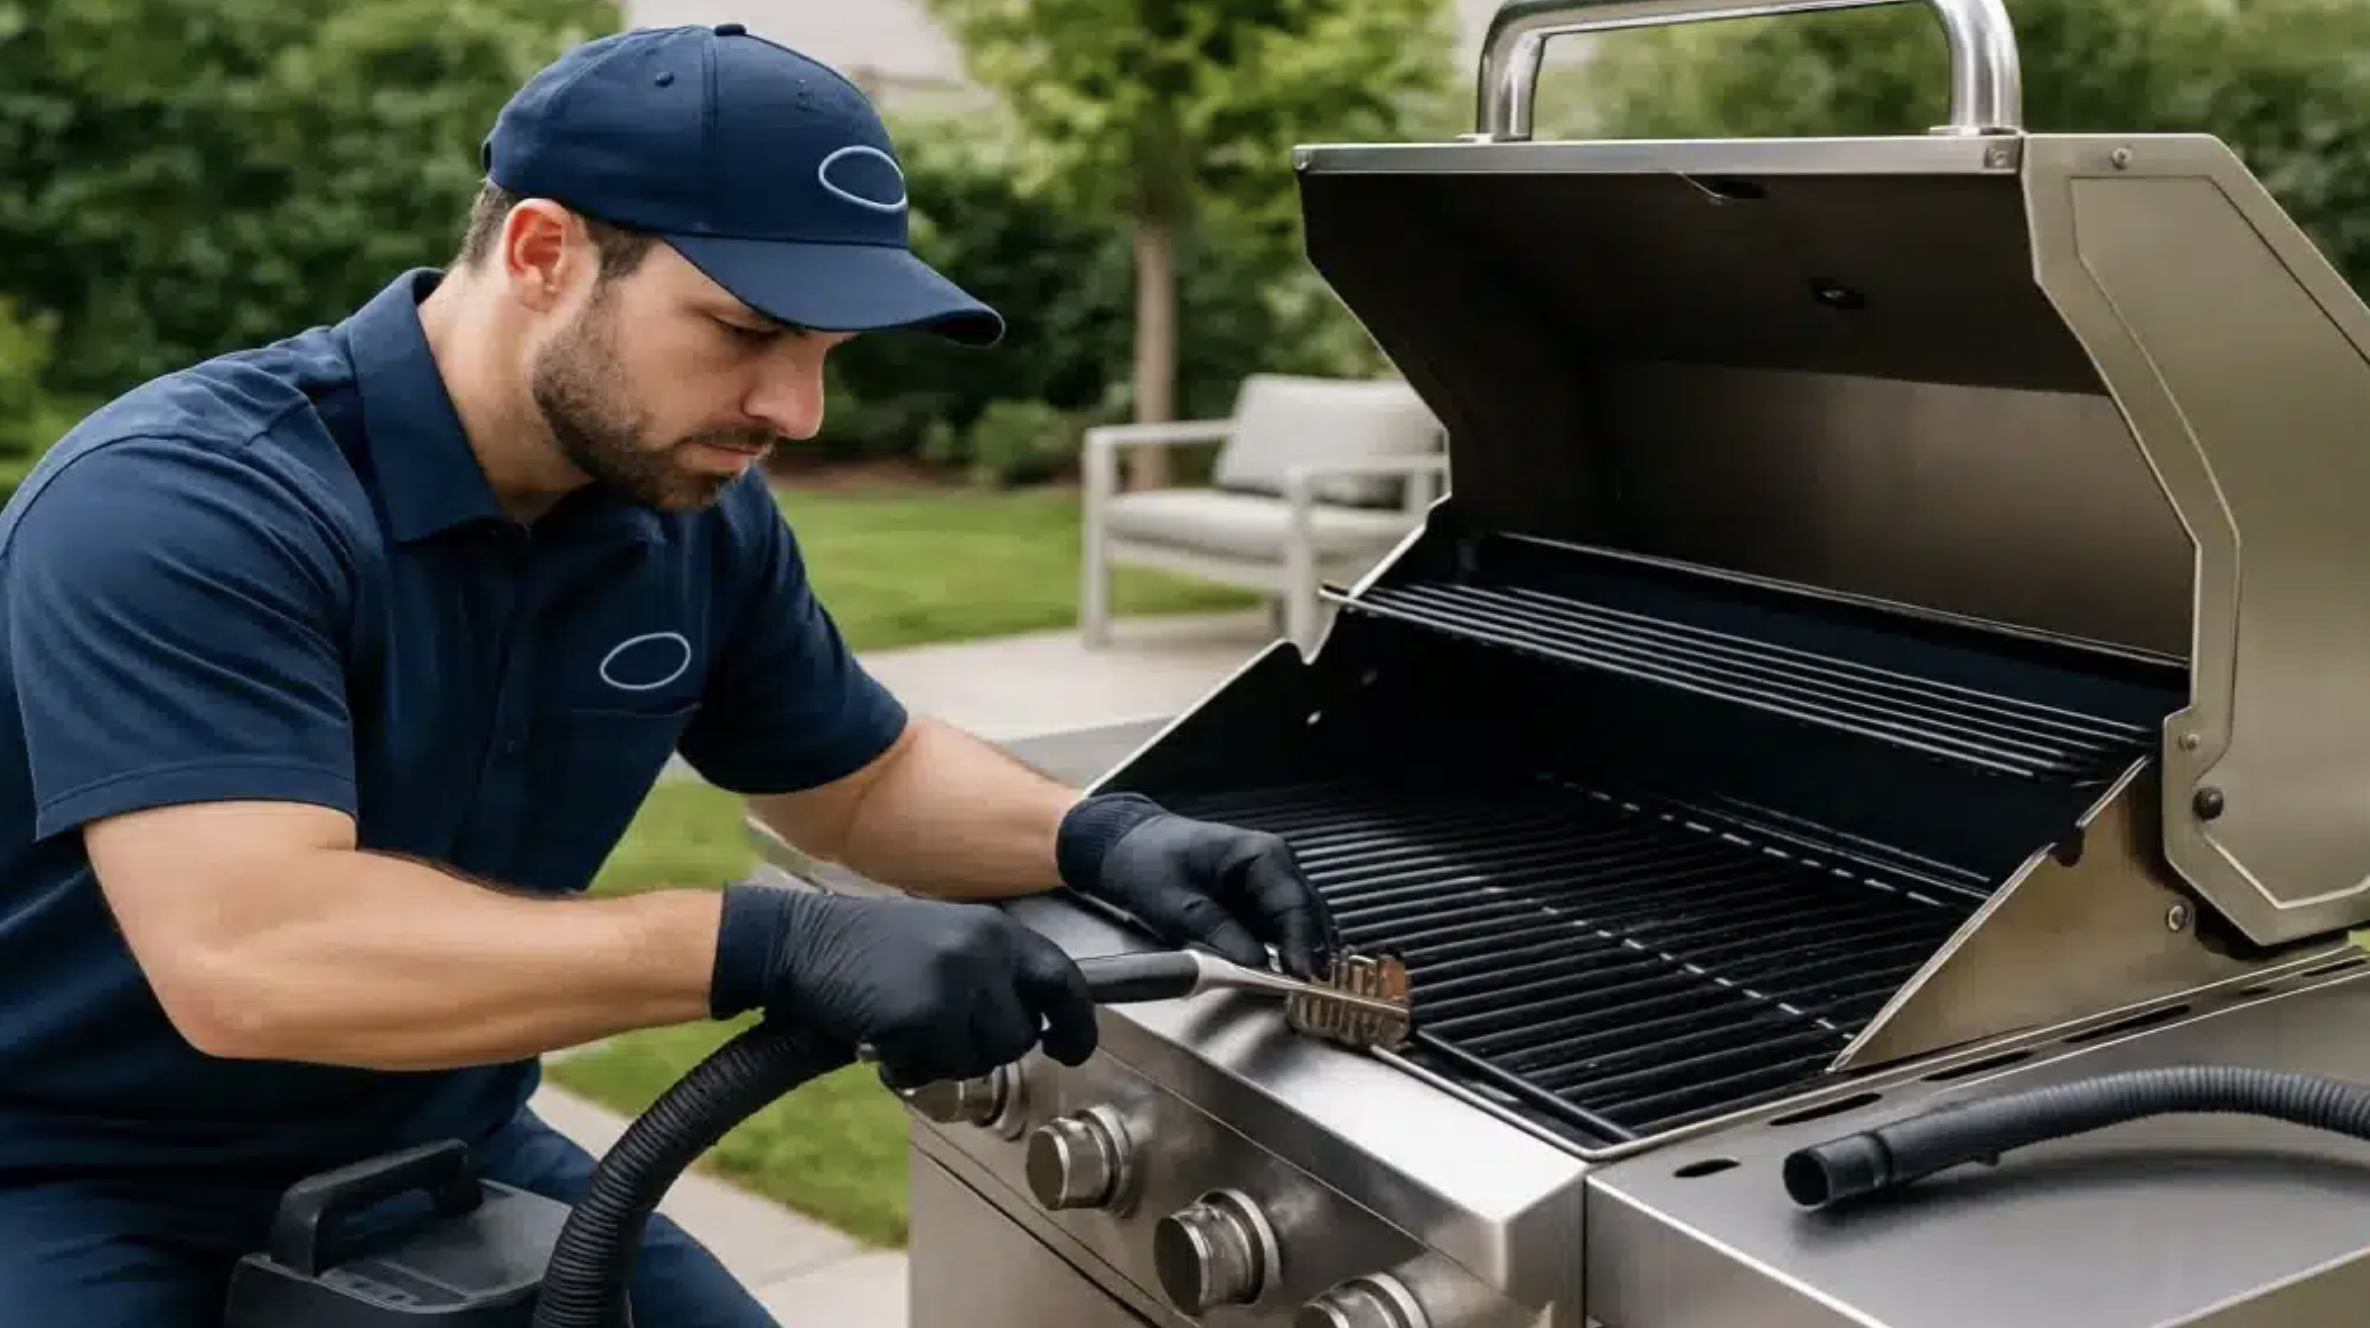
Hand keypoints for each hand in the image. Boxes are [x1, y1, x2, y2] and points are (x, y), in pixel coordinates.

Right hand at [708, 884, 1097, 1085]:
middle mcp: (984, 951)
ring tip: (907, 1031)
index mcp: (993, 929)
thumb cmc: (862, 947)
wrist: (798, 942)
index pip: (1061, 978)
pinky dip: (911, 1067)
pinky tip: (883, 1040)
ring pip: (984, 1057)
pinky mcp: (924, 1016)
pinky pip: (939, 1068)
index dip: (1076, 1021)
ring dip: (948, 1059)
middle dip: (986, 1047)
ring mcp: (956, 983)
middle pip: (1020, 1032)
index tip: (1072, 1049)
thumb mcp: (940, 938)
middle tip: (942, 1038)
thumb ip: (986, 970)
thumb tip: (1029, 1022)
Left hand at [1055, 793, 1340, 977]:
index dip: (1302, 943)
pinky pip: (1281, 926)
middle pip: (1307, 912)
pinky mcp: (1258, 899)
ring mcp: (1269, 881)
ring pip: (1301, 920)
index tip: (1303, 976)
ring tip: (1310, 986)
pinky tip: (1291, 972)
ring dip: (1305, 951)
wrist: (1128, 847)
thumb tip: (1258, 964)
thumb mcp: (1176, 904)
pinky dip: (1289, 948)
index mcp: (1260, 854)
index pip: (1294, 902)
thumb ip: (1219, 931)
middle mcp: (1274, 864)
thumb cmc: (1149, 864)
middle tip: (1315, 989)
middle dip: (1312, 950)